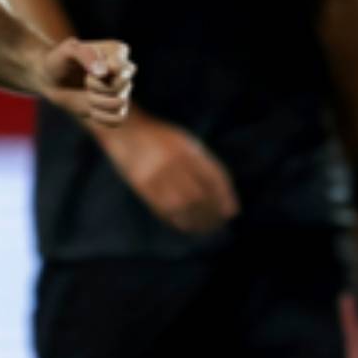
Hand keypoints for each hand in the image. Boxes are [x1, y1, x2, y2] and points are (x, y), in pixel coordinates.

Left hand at [37, 38, 134, 126]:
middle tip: (85, 81)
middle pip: (121, 87)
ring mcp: (120, 90)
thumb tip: (103, 72)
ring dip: (98, 102)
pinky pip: (118, 119)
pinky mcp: (113, 108)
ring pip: (120, 104)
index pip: (122, 69)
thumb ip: (85, 54)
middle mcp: (123, 70)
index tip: (87, 71)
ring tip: (87, 95)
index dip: (102, 75)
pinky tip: (91, 110)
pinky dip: (102, 117)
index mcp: (117, 51)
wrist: (51, 78)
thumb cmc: (60, 59)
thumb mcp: (68, 50)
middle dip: (98, 87)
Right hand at [97, 113, 238, 233]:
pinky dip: (177, 220)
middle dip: (212, 212)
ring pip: (182, 205)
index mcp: (187, 148)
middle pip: (199, 194)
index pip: (213, 177)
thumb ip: (201, 162)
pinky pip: (162, 207)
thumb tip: (220, 190)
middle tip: (219, 223)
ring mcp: (156, 174)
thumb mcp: (184, 141)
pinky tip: (185, 225)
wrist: (125, 129)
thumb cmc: (159, 135)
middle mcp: (173, 161)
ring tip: (205, 228)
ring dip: (196, 220)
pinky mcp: (141, 185)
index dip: (225, 197)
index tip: (232, 211)